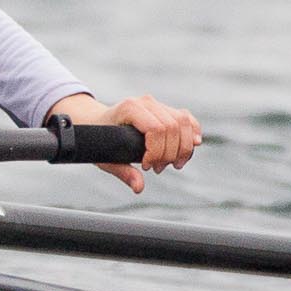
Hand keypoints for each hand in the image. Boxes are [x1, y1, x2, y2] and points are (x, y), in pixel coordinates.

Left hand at [46, 92, 201, 194]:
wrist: (97, 123)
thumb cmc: (100, 142)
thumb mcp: (107, 159)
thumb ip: (123, 172)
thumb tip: (139, 187)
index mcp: (129, 108)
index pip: (156, 128)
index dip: (158, 151)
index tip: (147, 166)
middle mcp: (145, 102)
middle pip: (173, 126)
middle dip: (170, 153)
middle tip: (158, 169)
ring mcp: (156, 104)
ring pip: (184, 122)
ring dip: (184, 148)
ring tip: (173, 164)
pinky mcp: (165, 109)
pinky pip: (187, 119)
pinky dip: (192, 134)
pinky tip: (192, 147)